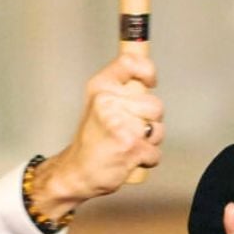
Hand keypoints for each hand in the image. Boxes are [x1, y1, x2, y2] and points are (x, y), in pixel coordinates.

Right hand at [32, 53, 164, 219]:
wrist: (76, 171)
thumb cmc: (93, 139)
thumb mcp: (100, 104)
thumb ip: (122, 90)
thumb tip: (148, 79)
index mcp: (100, 87)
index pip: (130, 62)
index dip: (147, 71)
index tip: (150, 83)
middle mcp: (108, 101)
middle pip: (155, 104)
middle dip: (151, 121)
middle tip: (130, 129)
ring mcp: (119, 124)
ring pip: (158, 129)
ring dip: (150, 141)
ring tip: (128, 144)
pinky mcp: (130, 146)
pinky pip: (156, 152)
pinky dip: (147, 159)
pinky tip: (128, 158)